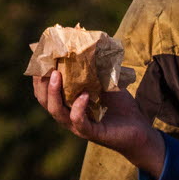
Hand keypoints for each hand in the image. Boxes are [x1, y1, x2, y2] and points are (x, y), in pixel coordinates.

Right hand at [31, 69, 163, 177]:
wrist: (140, 130)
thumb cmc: (121, 106)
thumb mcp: (105, 83)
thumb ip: (95, 70)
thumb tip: (88, 46)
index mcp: (68, 103)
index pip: (45, 92)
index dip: (39, 77)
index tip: (40, 58)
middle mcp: (68, 116)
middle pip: (45, 102)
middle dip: (42, 83)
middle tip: (46, 65)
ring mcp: (78, 126)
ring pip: (57, 112)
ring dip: (54, 93)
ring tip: (57, 75)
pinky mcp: (92, 133)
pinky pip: (79, 121)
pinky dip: (78, 107)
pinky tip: (84, 95)